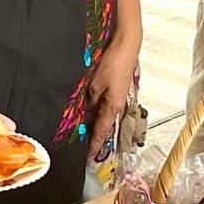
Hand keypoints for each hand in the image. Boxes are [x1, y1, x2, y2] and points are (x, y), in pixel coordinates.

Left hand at [87, 43, 136, 160]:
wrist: (125, 43)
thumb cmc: (114, 61)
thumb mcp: (94, 84)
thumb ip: (88, 101)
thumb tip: (82, 114)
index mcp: (113, 107)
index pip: (100, 133)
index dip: (93, 148)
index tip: (86, 160)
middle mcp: (117, 105)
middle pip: (101, 126)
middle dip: (91, 137)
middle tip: (78, 148)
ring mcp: (117, 97)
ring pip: (101, 115)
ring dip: (91, 123)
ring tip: (78, 133)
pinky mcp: (115, 88)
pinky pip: (103, 104)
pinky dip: (93, 110)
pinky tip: (83, 110)